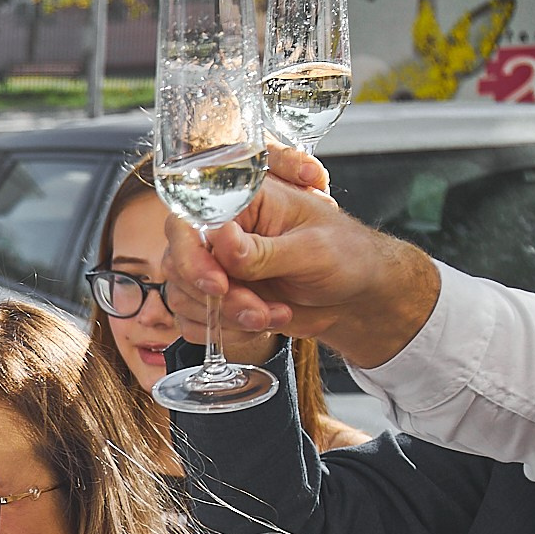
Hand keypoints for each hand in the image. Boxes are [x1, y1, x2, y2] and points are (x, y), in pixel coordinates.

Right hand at [163, 146, 443, 368]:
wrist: (355, 297)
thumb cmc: (346, 257)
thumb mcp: (312, 251)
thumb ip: (264, 250)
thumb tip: (221, 240)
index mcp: (243, 203)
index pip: (187, 222)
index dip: (193, 258)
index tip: (219, 285)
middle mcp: (220, 232)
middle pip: (179, 264)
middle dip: (216, 297)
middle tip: (257, 310)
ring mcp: (215, 266)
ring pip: (183, 296)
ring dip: (223, 316)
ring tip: (271, 315)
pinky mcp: (215, 298)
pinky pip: (192, 320)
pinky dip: (222, 331)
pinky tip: (260, 323)